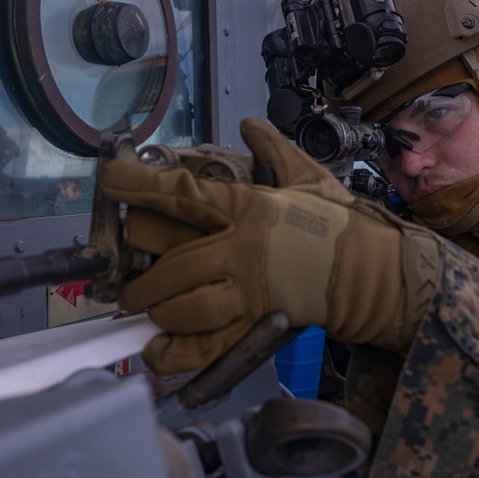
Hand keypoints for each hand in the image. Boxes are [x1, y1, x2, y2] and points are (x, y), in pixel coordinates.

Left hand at [99, 117, 442, 373]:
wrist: (371, 273)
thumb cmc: (338, 224)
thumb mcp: (307, 177)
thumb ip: (273, 148)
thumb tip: (249, 124)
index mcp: (248, 209)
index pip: (181, 194)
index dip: (139, 187)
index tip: (108, 179)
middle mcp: (239, 251)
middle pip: (170, 260)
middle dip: (139, 268)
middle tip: (125, 273)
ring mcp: (245, 293)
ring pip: (182, 306)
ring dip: (155, 308)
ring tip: (142, 306)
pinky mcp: (253, 325)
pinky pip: (205, 346)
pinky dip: (175, 353)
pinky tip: (155, 351)